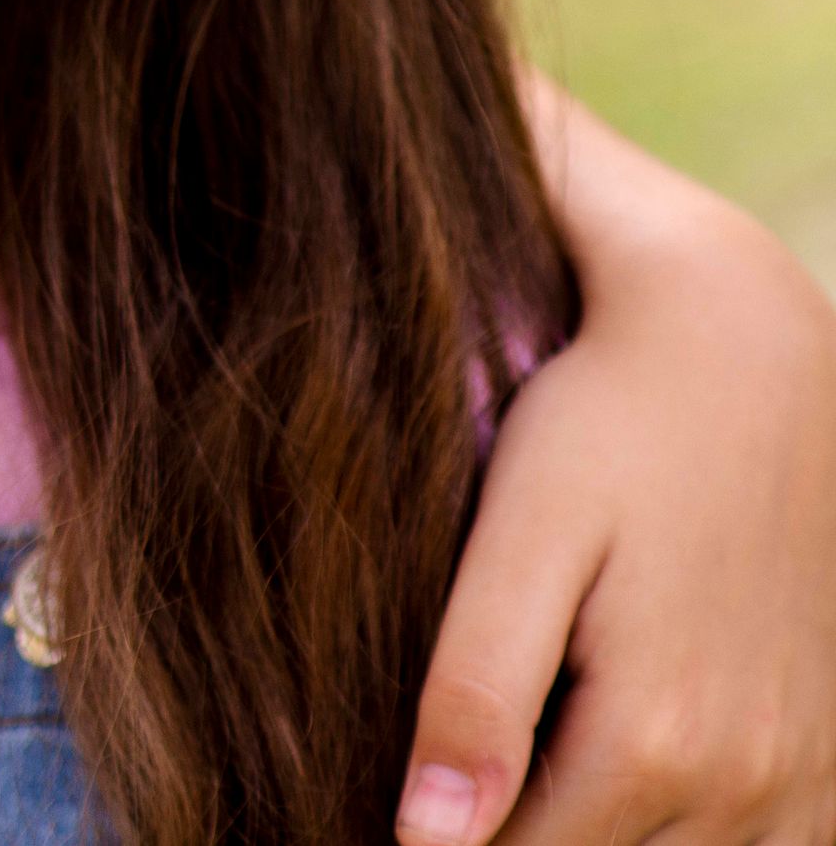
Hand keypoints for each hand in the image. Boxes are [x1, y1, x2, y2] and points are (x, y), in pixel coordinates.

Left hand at [397, 95, 835, 845]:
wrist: (745, 353)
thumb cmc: (610, 426)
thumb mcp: (525, 536)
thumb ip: (477, 685)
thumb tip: (424, 837)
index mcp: (657, 742)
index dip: (433, 841)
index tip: (362, 802)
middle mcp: (746, 783)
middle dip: (503, 834)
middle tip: (431, 771)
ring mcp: (800, 776)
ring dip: (590, 833)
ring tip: (507, 759)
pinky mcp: (825, 755)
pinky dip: (674, 830)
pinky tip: (600, 766)